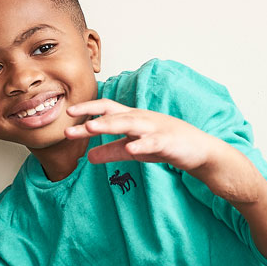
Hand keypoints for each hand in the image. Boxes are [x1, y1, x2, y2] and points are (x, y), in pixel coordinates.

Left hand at [65, 99, 221, 171]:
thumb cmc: (165, 145)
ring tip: (91, 128)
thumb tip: (87, 156)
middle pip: (114, 114)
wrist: (199, 151)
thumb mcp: (134, 150)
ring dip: (110, 124)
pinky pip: (153, 142)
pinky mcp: (168, 142)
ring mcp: (155, 128)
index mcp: (132, 118)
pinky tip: (130, 148)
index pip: (106, 109)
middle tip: (70, 120)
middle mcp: (142, 119)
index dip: (87, 110)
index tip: (67, 115)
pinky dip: (141, 144)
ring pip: (130, 124)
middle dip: (92, 117)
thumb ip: (111, 151)